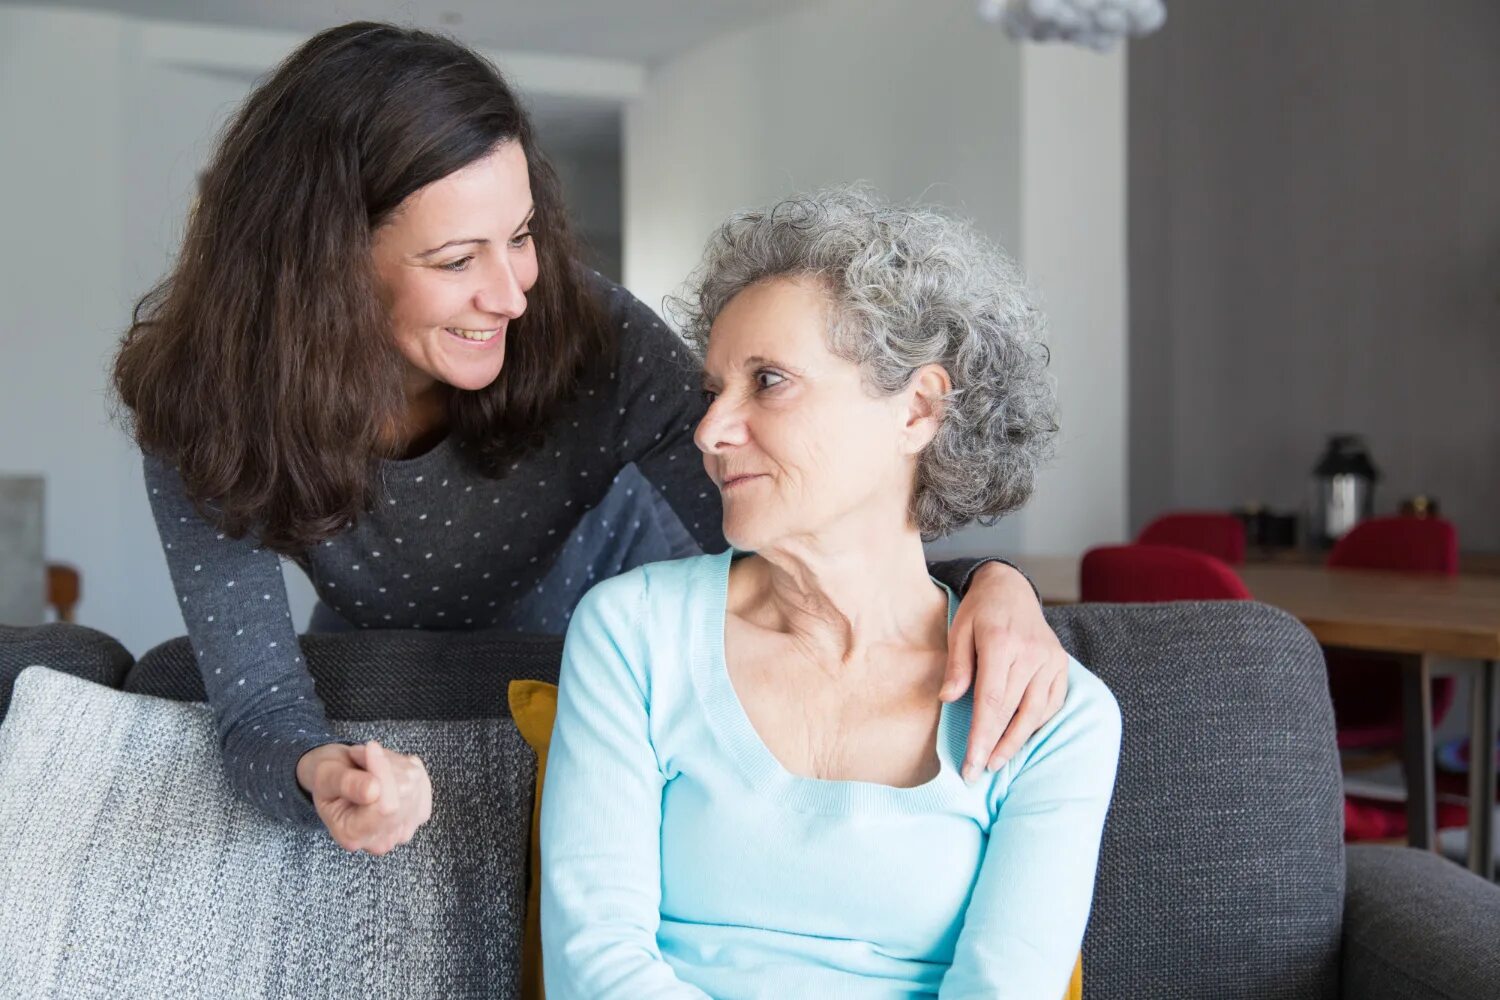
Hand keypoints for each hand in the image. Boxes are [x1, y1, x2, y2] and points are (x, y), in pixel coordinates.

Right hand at [296, 740, 432, 854]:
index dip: (382, 771)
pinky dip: (407, 768)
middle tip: (363, 756)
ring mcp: (403, 831)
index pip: (386, 807)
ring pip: (414, 783)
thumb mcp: (325, 777)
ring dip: (394, 764)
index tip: (370, 747)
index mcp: (351, 836)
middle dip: (386, 765)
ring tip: (371, 764)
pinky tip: (388, 770)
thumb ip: (346, 784)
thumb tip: (373, 791)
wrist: (337, 780)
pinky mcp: (419, 815)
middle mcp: (380, 841)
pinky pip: (421, 781)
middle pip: (403, 793)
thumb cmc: (328, 779)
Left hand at [942, 562, 1068, 782]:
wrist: (1012, 588)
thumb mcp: (958, 630)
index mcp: (1001, 643)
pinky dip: (1035, 724)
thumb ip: (956, 665)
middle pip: (1012, 712)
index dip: (981, 736)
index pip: (991, 701)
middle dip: (993, 746)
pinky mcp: (1061, 665)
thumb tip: (948, 700)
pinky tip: (1018, 738)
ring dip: (1015, 742)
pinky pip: (1051, 704)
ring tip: (995, 762)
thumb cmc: (979, 612)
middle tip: (975, 772)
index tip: (969, 764)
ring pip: (1035, 712)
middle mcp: (1031, 653)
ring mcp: (1050, 659)